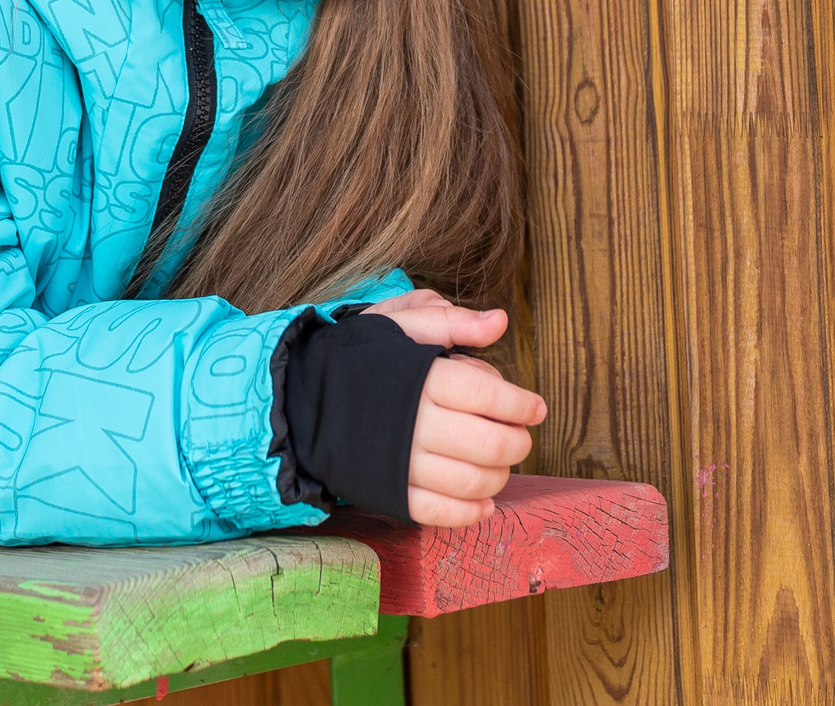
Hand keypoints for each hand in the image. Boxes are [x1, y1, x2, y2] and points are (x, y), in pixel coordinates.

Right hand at [362, 297, 545, 526]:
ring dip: (499, 478)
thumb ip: (450, 321)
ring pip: (472, 481)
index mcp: (420, 377)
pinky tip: (484, 503)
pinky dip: (470, 513)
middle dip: (517, 442)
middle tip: (520, 436)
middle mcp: (413, 422)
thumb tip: (498, 322)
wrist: (299, 396)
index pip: (488, 393)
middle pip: (490, 443)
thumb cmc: (357, 357)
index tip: (535, 407)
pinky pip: (440, 513)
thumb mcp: (398, 322)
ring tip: (501, 465)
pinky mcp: (389, 491)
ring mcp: (401, 462)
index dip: (521, 404)